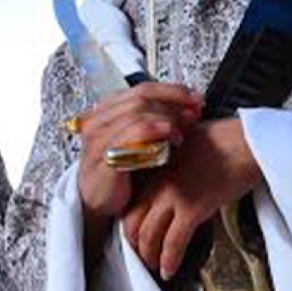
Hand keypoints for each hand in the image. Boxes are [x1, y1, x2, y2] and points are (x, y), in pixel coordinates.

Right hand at [74, 82, 203, 219]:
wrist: (95, 202)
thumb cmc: (117, 173)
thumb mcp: (135, 142)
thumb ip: (154, 123)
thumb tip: (188, 110)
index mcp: (106, 112)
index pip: (143, 88)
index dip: (173, 91)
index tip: (196, 99)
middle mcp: (99, 120)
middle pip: (142, 96)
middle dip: (174, 102)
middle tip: (194, 114)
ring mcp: (99, 138)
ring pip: (138, 111)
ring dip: (168, 118)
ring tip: (181, 133)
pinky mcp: (104, 157)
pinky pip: (132, 134)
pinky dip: (156, 131)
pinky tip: (171, 138)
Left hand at [121, 116, 263, 277]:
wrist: (247, 141)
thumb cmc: (225, 138)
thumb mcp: (186, 144)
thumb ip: (173, 163)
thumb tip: (174, 176)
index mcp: (155, 167)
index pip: (130, 200)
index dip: (129, 221)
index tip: (134, 232)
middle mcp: (158, 183)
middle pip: (132, 221)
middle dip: (134, 243)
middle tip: (140, 254)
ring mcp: (173, 196)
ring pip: (149, 235)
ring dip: (150, 255)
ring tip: (154, 266)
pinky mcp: (192, 208)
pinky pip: (173, 242)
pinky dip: (169, 260)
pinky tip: (169, 270)